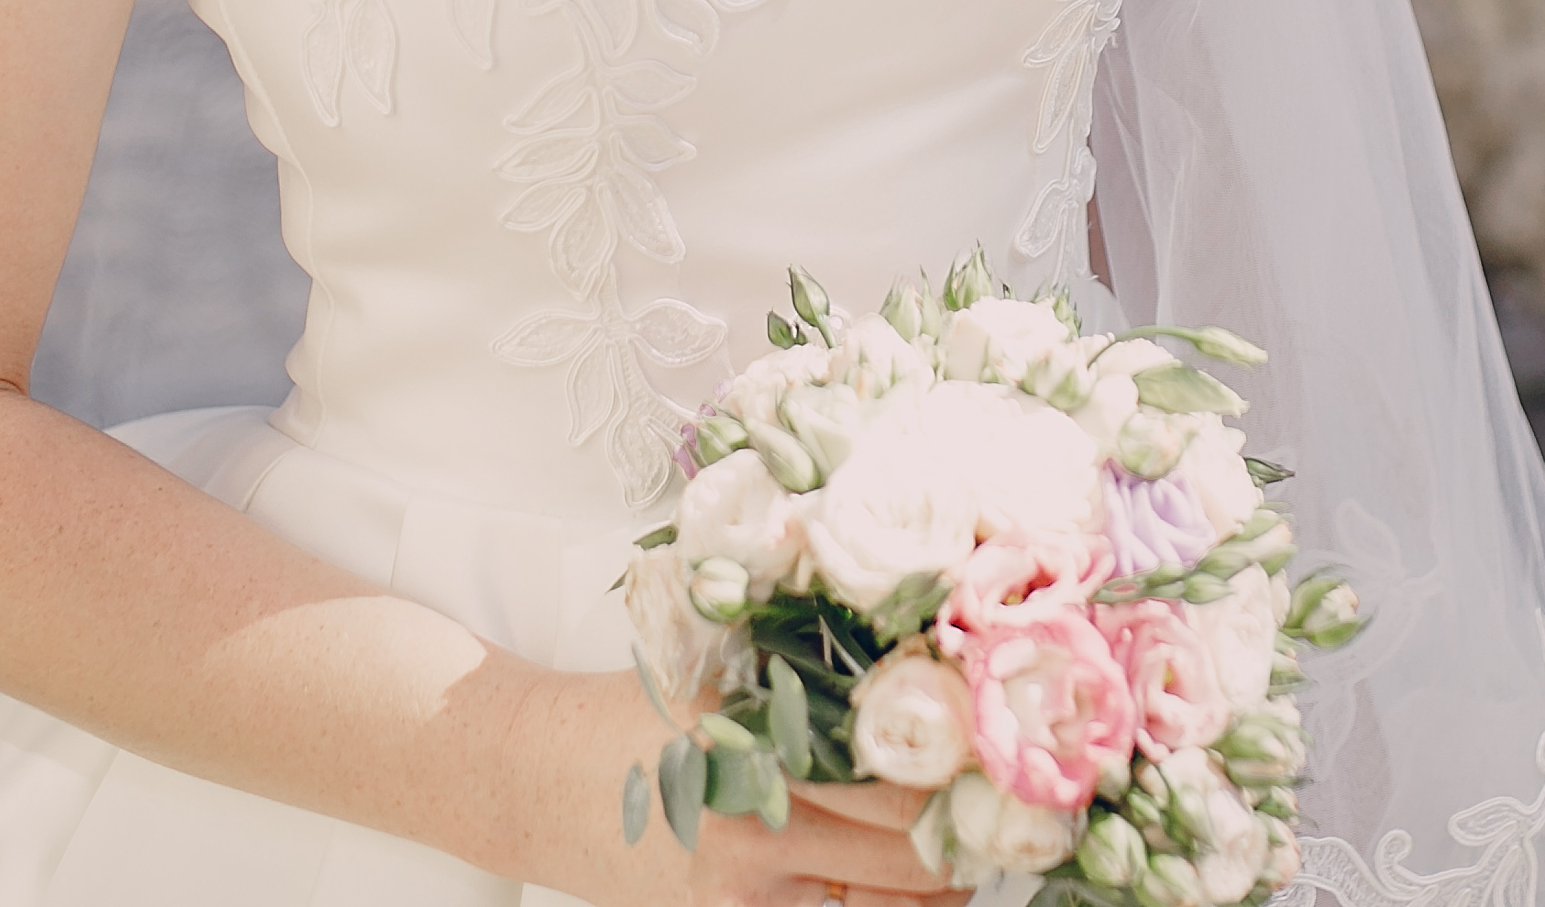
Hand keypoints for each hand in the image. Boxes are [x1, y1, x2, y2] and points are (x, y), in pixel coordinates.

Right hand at [505, 667, 969, 906]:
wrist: (527, 776)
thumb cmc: (628, 711)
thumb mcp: (716, 674)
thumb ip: (806, 678)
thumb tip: (921, 661)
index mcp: (760, 744)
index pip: (899, 774)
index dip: (967, 774)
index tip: (1010, 760)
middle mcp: (756, 825)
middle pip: (907, 851)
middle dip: (969, 838)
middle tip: (1016, 819)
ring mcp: (740, 894)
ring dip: (936, 890)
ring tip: (963, 862)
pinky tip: (899, 896)